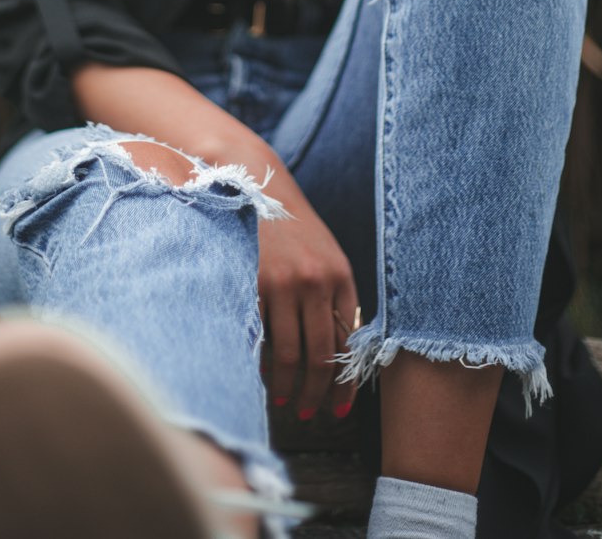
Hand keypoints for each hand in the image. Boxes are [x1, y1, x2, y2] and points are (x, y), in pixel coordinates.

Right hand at [257, 204, 359, 420]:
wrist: (259, 188)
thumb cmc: (295, 231)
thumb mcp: (326, 258)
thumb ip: (334, 300)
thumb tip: (338, 358)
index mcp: (341, 276)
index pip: (349, 343)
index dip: (345, 382)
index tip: (340, 408)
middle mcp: (316, 281)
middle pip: (321, 354)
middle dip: (317, 393)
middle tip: (310, 414)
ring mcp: (283, 282)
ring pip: (290, 352)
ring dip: (289, 386)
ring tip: (287, 401)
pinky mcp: (252, 282)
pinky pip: (261, 334)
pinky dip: (262, 360)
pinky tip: (263, 373)